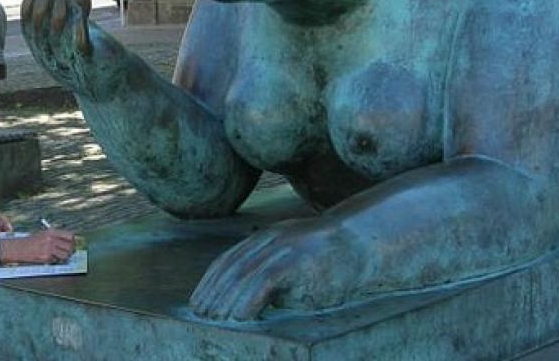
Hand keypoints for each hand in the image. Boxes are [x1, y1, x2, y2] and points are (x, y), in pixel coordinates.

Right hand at [8, 229, 75, 264]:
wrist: (18, 248)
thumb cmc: (31, 242)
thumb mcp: (44, 234)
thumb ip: (56, 237)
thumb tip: (69, 244)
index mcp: (52, 231)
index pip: (70, 236)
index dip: (72, 241)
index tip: (72, 244)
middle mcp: (51, 239)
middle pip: (70, 246)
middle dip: (71, 251)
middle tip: (69, 253)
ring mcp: (49, 249)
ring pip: (65, 255)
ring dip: (65, 257)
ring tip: (60, 257)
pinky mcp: (45, 258)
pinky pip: (56, 260)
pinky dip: (55, 261)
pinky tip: (49, 259)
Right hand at [20, 0, 125, 98]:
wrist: (113, 85)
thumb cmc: (93, 55)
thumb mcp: (73, 37)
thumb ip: (63, 18)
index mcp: (43, 54)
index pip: (29, 28)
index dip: (28, 5)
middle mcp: (51, 61)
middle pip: (38, 32)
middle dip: (40, 6)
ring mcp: (68, 65)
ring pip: (55, 39)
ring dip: (56, 14)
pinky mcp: (88, 65)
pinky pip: (80, 47)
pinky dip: (78, 29)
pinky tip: (79, 13)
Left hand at [189, 217, 362, 320]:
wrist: (360, 243)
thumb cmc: (327, 259)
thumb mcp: (292, 258)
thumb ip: (269, 273)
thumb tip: (244, 302)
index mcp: (264, 239)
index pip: (228, 260)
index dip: (209, 282)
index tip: (197, 302)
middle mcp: (269, 240)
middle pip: (231, 267)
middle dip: (212, 292)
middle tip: (200, 314)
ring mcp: (283, 248)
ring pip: (244, 274)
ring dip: (226, 299)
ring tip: (214, 319)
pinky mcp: (298, 261)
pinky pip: (266, 281)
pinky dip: (249, 299)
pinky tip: (240, 316)